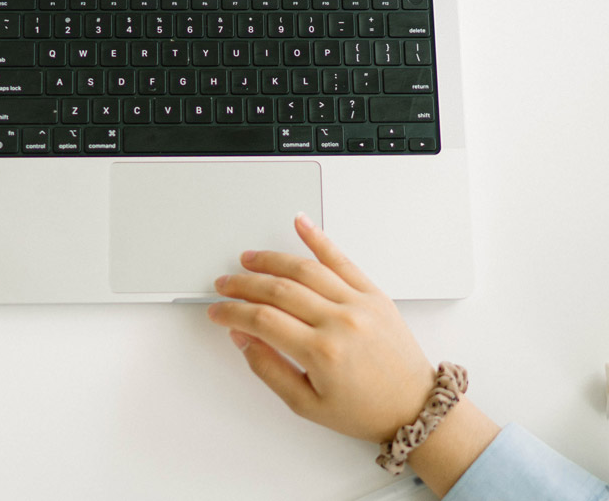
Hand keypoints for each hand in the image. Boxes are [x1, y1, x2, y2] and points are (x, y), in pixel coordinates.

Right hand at [206, 213, 434, 443]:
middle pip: (278, 290)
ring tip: (249, 260)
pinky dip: (319, 239)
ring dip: (271, 260)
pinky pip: (342, 259)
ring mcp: (359, 303)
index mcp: (322, 352)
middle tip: (225, 285)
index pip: (262, 320)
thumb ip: (268, 369)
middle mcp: (340, 322)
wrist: (415, 408)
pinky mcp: (374, 294)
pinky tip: (301, 223)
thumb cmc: (366, 410)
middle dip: (243, 285)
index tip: (218, 312)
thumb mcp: (307, 405)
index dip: (233, 312)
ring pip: (305, 269)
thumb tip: (242, 338)